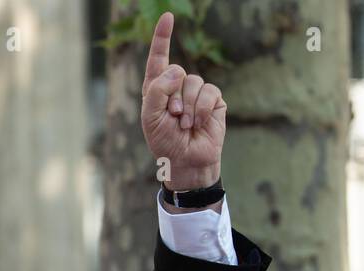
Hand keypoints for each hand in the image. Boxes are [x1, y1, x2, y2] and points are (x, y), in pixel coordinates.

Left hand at [142, 12, 225, 191]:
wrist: (186, 161)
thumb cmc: (164, 141)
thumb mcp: (150, 118)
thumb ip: (156, 90)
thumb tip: (177, 70)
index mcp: (156, 88)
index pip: (158, 58)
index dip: (162, 37)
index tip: (168, 16)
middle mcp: (176, 86)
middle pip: (176, 72)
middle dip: (173, 97)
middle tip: (173, 118)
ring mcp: (196, 91)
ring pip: (193, 81)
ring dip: (187, 106)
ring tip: (185, 125)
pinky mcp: (213, 99)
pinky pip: (209, 91)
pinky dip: (201, 109)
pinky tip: (198, 123)